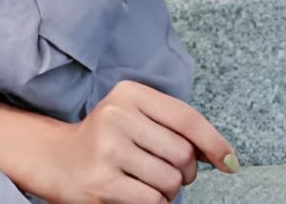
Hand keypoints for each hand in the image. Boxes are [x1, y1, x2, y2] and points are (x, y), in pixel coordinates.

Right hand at [26, 81, 239, 203]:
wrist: (55, 161)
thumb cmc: (106, 141)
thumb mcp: (135, 117)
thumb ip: (175, 128)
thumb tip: (225, 156)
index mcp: (130, 93)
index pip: (187, 119)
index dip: (215, 143)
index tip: (230, 162)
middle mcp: (117, 115)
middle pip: (183, 154)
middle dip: (185, 173)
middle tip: (166, 173)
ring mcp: (108, 149)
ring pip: (170, 181)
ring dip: (167, 191)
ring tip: (146, 183)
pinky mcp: (103, 181)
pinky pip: (153, 201)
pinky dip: (154, 203)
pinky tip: (135, 193)